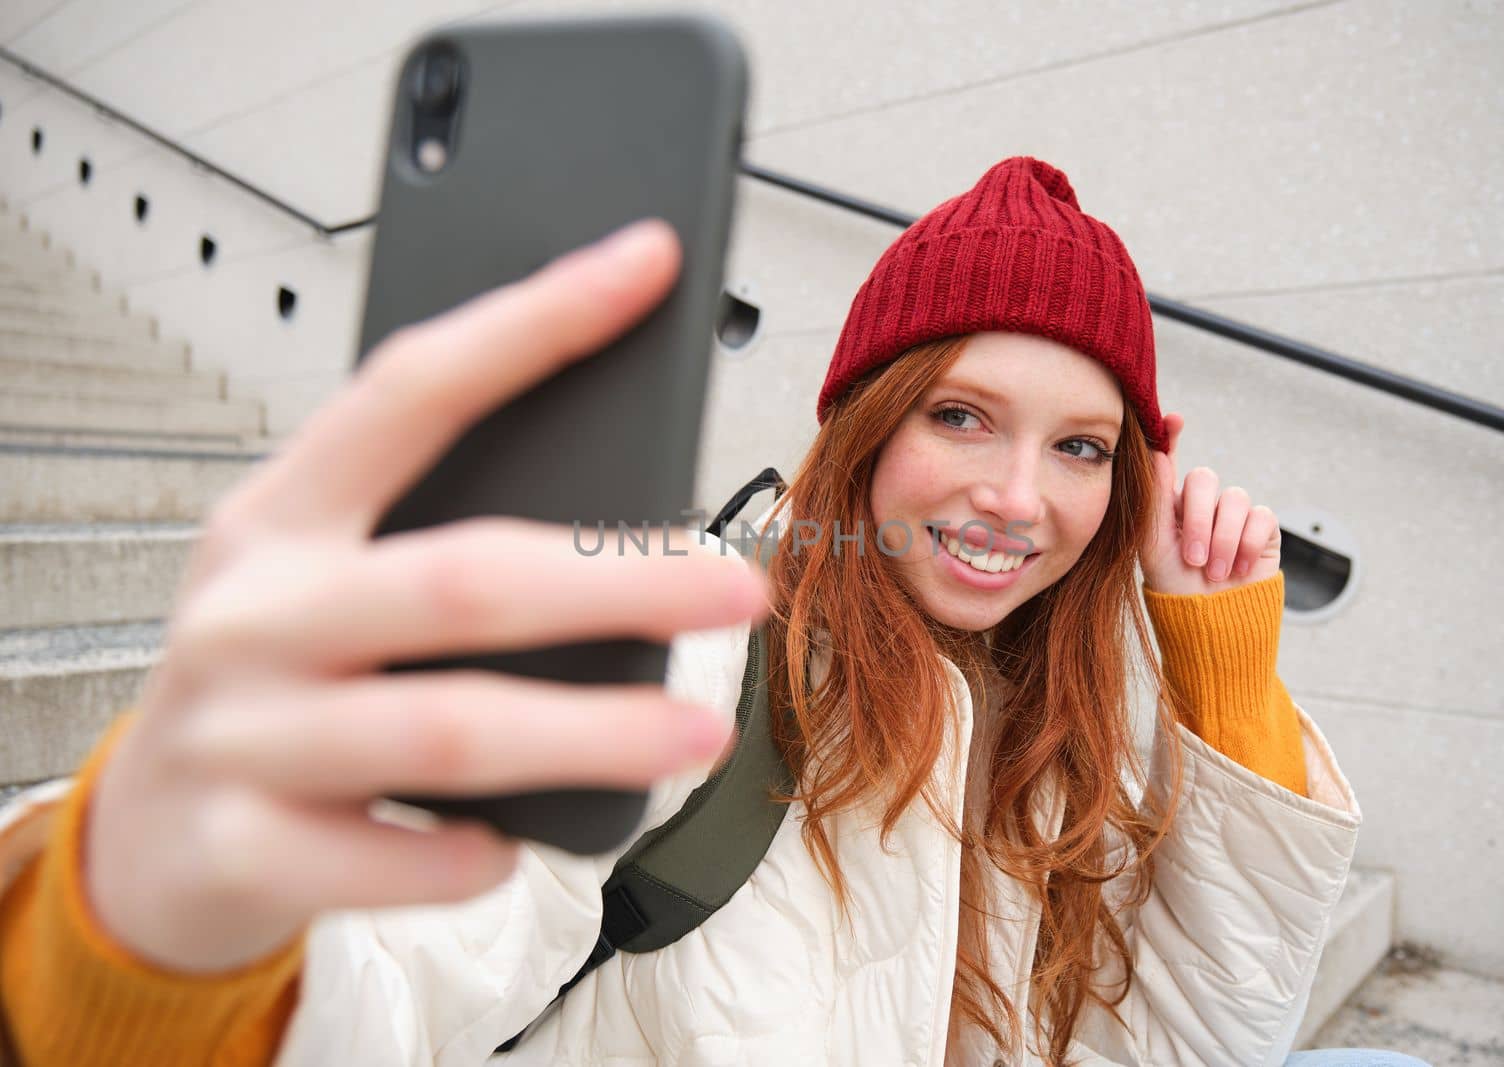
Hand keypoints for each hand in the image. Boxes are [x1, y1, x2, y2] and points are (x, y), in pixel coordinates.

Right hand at [84, 218, 769, 973]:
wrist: (149, 841)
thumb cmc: (276, 682)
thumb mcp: (325, 581)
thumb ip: (434, 539)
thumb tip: (628, 521)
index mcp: (282, 514)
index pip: (414, 389)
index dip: (535, 323)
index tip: (642, 265)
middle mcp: (252, 611)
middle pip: (464, 577)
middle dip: (619, 580)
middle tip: (737, 587)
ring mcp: (238, 733)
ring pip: (448, 728)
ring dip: (593, 731)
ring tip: (699, 731)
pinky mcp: (240, 850)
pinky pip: (398, 856)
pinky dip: (475, 852)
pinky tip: (517, 840)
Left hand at [1137, 412, 1281, 596]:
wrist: (1210, 621)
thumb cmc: (1174, 586)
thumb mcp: (1153, 545)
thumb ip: (1155, 500)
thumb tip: (1156, 454)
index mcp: (1170, 502)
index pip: (1171, 461)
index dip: (1171, 436)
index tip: (1172, 419)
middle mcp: (1203, 502)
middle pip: (1205, 478)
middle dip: (1198, 520)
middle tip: (1194, 559)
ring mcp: (1234, 513)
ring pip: (1234, 499)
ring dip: (1223, 540)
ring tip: (1214, 573)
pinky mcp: (1263, 529)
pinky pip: (1260, 519)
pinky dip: (1247, 546)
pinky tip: (1238, 570)